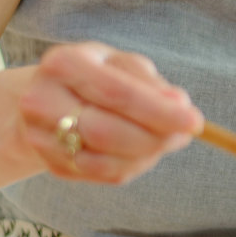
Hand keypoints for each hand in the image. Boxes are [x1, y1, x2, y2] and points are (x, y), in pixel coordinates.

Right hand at [12, 42, 201, 183]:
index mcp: (64, 64)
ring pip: (105, 161)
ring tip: (168, 141)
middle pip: (107, 132)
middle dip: (156, 137)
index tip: (195, 121)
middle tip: (186, 134)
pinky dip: (133, 166)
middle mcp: (42, 101)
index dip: (160, 111)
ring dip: (147, 155)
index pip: (118, 93)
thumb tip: (180, 104)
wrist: (44, 96)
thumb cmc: (93, 74)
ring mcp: (41, 137)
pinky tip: (146, 152)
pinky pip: (101, 174)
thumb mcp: (118, 62)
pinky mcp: (50, 164)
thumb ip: (149, 82)